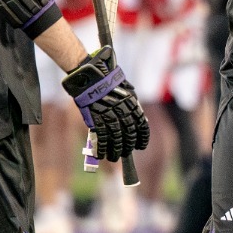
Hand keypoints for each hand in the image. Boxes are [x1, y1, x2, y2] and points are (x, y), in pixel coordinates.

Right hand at [62, 46, 149, 161]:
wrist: (90, 74)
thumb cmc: (107, 81)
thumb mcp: (126, 89)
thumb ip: (132, 104)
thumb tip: (139, 120)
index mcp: (132, 103)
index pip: (141, 124)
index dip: (142, 137)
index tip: (140, 146)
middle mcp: (123, 110)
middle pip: (128, 133)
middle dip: (127, 146)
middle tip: (125, 153)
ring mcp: (109, 114)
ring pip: (116, 137)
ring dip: (115, 150)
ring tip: (114, 157)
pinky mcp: (96, 117)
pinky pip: (101, 136)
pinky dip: (102, 147)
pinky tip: (101, 154)